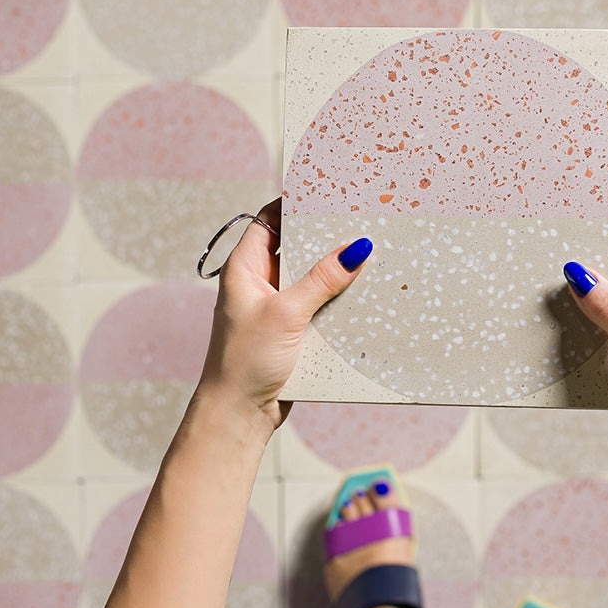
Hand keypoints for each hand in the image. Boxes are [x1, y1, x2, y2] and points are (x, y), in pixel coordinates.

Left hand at [196, 198, 370, 431]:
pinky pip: (319, 304)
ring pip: (311, 277)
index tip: (328, 192)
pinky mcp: (293, 330)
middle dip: (325, 237)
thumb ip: (321, 280)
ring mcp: (277, 307)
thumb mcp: (287, 314)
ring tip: (368, 254)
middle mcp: (259, 283)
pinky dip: (337, 299)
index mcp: (245, 269)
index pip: (270, 220)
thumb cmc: (246, 362)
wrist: (239, 415)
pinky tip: (362, 294)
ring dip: (335, 271)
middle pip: (296, 247)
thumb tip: (355, 248)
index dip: (295, 204)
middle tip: (359, 221)